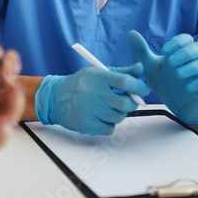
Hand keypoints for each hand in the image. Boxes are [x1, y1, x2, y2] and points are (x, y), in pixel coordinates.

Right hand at [34, 64, 148, 135]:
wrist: (55, 97)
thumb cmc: (81, 84)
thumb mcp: (99, 73)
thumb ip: (121, 73)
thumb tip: (140, 69)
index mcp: (96, 76)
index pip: (125, 82)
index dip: (139, 87)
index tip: (142, 90)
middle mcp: (91, 92)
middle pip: (125, 103)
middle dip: (131, 104)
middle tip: (128, 102)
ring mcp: (87, 109)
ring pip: (118, 117)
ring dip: (118, 114)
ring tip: (109, 108)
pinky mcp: (84, 124)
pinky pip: (109, 128)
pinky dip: (109, 125)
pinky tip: (101, 117)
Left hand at [127, 30, 197, 124]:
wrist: (174, 104)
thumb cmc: (165, 82)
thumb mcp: (150, 66)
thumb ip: (142, 51)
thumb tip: (131, 33)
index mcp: (180, 53)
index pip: (186, 38)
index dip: (176, 42)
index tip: (164, 52)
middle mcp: (192, 61)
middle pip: (197, 48)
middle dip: (185, 53)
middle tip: (171, 62)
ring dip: (191, 67)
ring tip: (177, 74)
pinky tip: (187, 87)